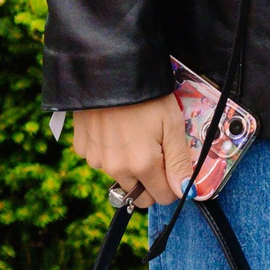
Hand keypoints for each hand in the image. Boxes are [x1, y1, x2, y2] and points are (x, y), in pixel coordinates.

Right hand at [73, 96, 192, 207]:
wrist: (110, 74)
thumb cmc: (147, 97)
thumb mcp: (173, 125)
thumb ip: (179, 161)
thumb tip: (186, 192)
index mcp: (142, 164)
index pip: (161, 196)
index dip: (172, 186)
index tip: (176, 172)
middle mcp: (116, 168)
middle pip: (138, 193)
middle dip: (151, 181)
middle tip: (158, 155)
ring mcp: (96, 160)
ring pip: (119, 177)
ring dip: (130, 166)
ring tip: (137, 135)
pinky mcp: (83, 149)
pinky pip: (101, 160)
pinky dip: (111, 152)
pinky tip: (117, 130)